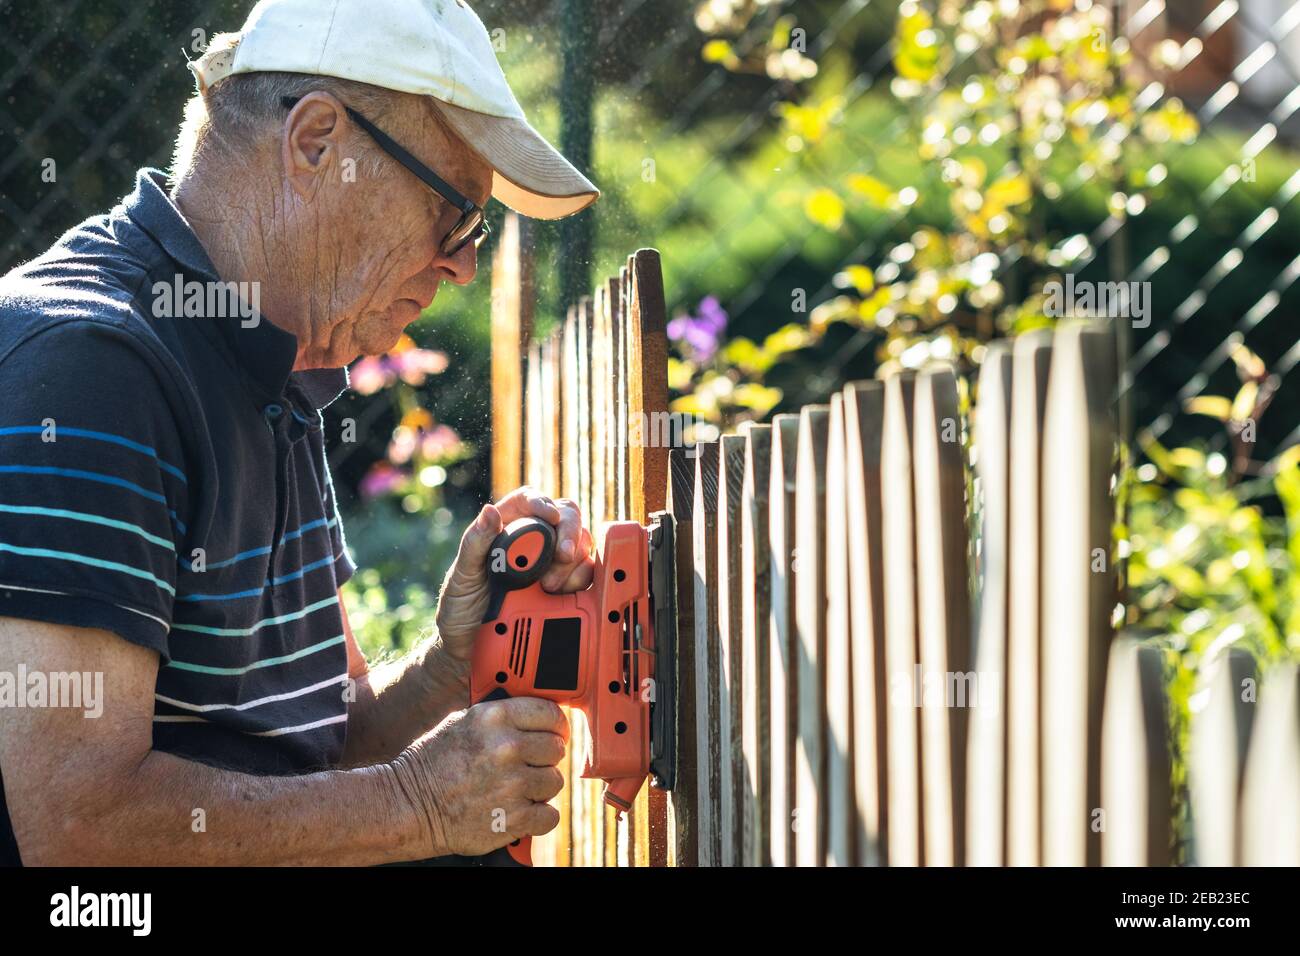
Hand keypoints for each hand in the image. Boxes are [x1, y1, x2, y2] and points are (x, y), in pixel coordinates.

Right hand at [390, 697, 568, 856]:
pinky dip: (538, 817)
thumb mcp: (463, 722)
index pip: (550, 714)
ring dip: (540, 788)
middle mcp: (507, 747)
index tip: (555, 733)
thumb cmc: (434, 762)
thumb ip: (501, 717)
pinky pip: (550, 815)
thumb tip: (537, 716)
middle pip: (556, 748)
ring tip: (517, 789)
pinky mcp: (514, 818)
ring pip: (554, 781)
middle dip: (545, 757)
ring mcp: (512, 784)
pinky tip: (520, 811)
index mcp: (495, 717)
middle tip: (530, 764)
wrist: (410, 805)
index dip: (556, 726)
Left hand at [434, 487, 595, 662]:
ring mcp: (552, 564)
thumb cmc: (460, 607)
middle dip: (569, 534)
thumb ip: (475, 543)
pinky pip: (586, 576)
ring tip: (550, 587)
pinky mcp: (565, 588)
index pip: (528, 500)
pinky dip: (582, 581)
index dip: (542, 502)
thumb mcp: (461, 575)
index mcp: (505, 527)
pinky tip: (565, 594)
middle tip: (562, 556)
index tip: (550, 516)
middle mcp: (533, 541)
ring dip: (573, 563)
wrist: (469, 648)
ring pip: (581, 545)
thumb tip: (490, 511)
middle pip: (565, 517)